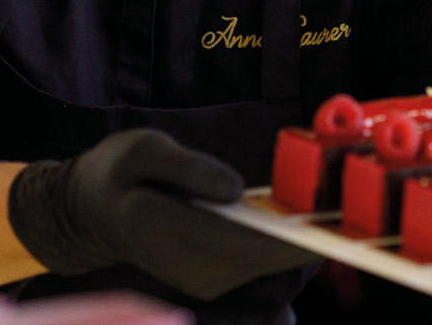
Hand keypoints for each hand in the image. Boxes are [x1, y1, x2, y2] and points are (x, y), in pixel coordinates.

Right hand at [6, 128, 317, 299]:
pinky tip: (293, 207)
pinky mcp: (214, 277)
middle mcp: (197, 270)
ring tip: (325, 194)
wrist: (86, 214)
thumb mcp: (142, 150)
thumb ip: (189, 168)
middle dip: (309, 227)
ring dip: (297, 230)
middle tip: (344, 191)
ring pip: (269, 258)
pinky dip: (279, 234)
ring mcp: (206, 280)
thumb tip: (235, 190)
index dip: (301, 232)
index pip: (253, 242)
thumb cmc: (115, 174)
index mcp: (175, 234)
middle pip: (271, 255)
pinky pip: (258, 257)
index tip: (337, 213)